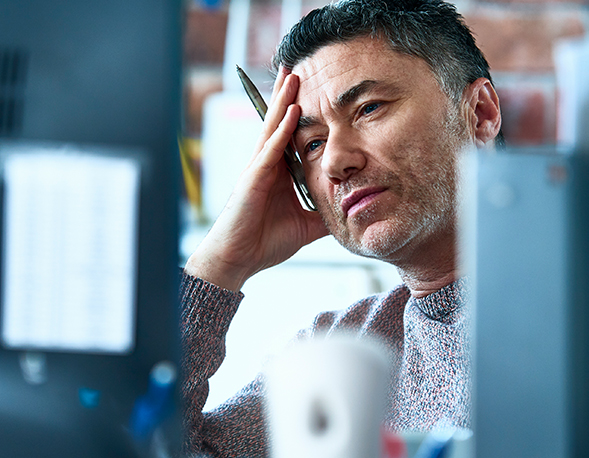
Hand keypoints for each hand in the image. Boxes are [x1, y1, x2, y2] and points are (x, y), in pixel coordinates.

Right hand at [185, 68, 327, 291]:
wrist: (238, 260)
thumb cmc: (264, 243)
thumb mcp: (306, 226)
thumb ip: (325, 214)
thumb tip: (350, 212)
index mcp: (278, 174)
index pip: (290, 136)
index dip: (298, 113)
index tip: (312, 89)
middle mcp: (266, 166)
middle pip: (279, 123)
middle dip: (288, 95)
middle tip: (299, 66)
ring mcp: (257, 170)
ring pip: (272, 129)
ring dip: (284, 102)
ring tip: (293, 75)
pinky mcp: (252, 180)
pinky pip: (269, 151)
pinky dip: (281, 132)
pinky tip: (291, 113)